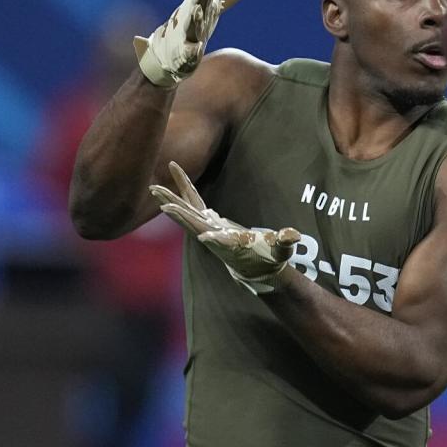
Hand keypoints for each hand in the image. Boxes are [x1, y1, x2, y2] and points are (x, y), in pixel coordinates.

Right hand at [134, 0, 254, 87]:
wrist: (169, 54)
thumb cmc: (193, 25)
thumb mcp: (215, 5)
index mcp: (202, 0)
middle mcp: (194, 11)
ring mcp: (188, 31)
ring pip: (192, 23)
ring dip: (195, 15)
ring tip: (197, 8)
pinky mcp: (185, 53)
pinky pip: (188, 52)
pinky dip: (191, 51)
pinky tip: (196, 50)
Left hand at [149, 161, 299, 293]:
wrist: (255, 269)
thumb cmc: (270, 259)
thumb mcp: (281, 250)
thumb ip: (285, 241)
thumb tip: (292, 235)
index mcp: (232, 246)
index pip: (221, 241)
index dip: (214, 238)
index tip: (204, 236)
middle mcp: (214, 238)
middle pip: (192, 222)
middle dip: (176, 209)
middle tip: (157, 195)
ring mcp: (209, 229)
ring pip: (187, 212)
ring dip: (170, 200)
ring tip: (153, 188)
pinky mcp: (209, 222)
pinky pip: (193, 203)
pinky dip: (184, 191)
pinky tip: (174, 177)